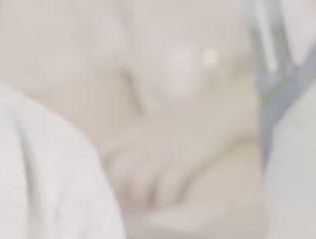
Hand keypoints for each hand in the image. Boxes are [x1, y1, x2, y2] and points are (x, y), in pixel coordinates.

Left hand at [100, 82, 253, 212]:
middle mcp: (142, 142)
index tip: (106, 183)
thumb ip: (131, 140)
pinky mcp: (184, 162)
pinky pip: (166, 188)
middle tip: (129, 202)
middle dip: (121, 192)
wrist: (216, 111)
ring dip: (142, 199)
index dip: (99, 171)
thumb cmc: (183, 120)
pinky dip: (165, 200)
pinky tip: (169, 202)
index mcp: (132, 131)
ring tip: (149, 204)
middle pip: (118, 173)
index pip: (102, 152)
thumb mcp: (149, 124)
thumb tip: (119, 161)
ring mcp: (162, 152)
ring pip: (138, 183)